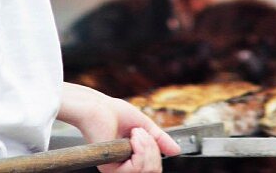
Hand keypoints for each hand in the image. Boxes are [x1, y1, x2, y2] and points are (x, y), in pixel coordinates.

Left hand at [58, 83, 180, 172]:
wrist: (99, 108)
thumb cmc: (115, 114)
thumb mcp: (145, 127)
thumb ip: (160, 140)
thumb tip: (176, 150)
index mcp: (131, 159)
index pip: (154, 168)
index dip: (157, 152)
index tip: (149, 135)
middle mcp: (124, 167)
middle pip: (154, 170)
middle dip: (153, 148)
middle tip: (141, 133)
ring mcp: (117, 169)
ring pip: (146, 170)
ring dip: (146, 146)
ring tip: (135, 133)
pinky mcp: (110, 169)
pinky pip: (136, 168)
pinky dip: (140, 149)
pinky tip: (132, 138)